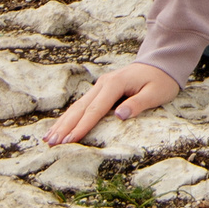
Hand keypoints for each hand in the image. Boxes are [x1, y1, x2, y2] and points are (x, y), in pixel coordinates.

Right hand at [46, 62, 178, 146]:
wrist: (161, 63)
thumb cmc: (161, 80)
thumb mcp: (156, 93)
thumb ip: (138, 103)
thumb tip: (119, 115)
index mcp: (115, 84)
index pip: (95, 109)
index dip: (82, 126)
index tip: (69, 141)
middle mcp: (103, 83)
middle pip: (80, 108)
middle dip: (64, 126)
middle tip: (51, 144)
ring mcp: (100, 86)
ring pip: (77, 106)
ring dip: (62, 123)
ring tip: (48, 139)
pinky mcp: (100, 90)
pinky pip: (82, 105)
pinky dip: (69, 117)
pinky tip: (58, 128)